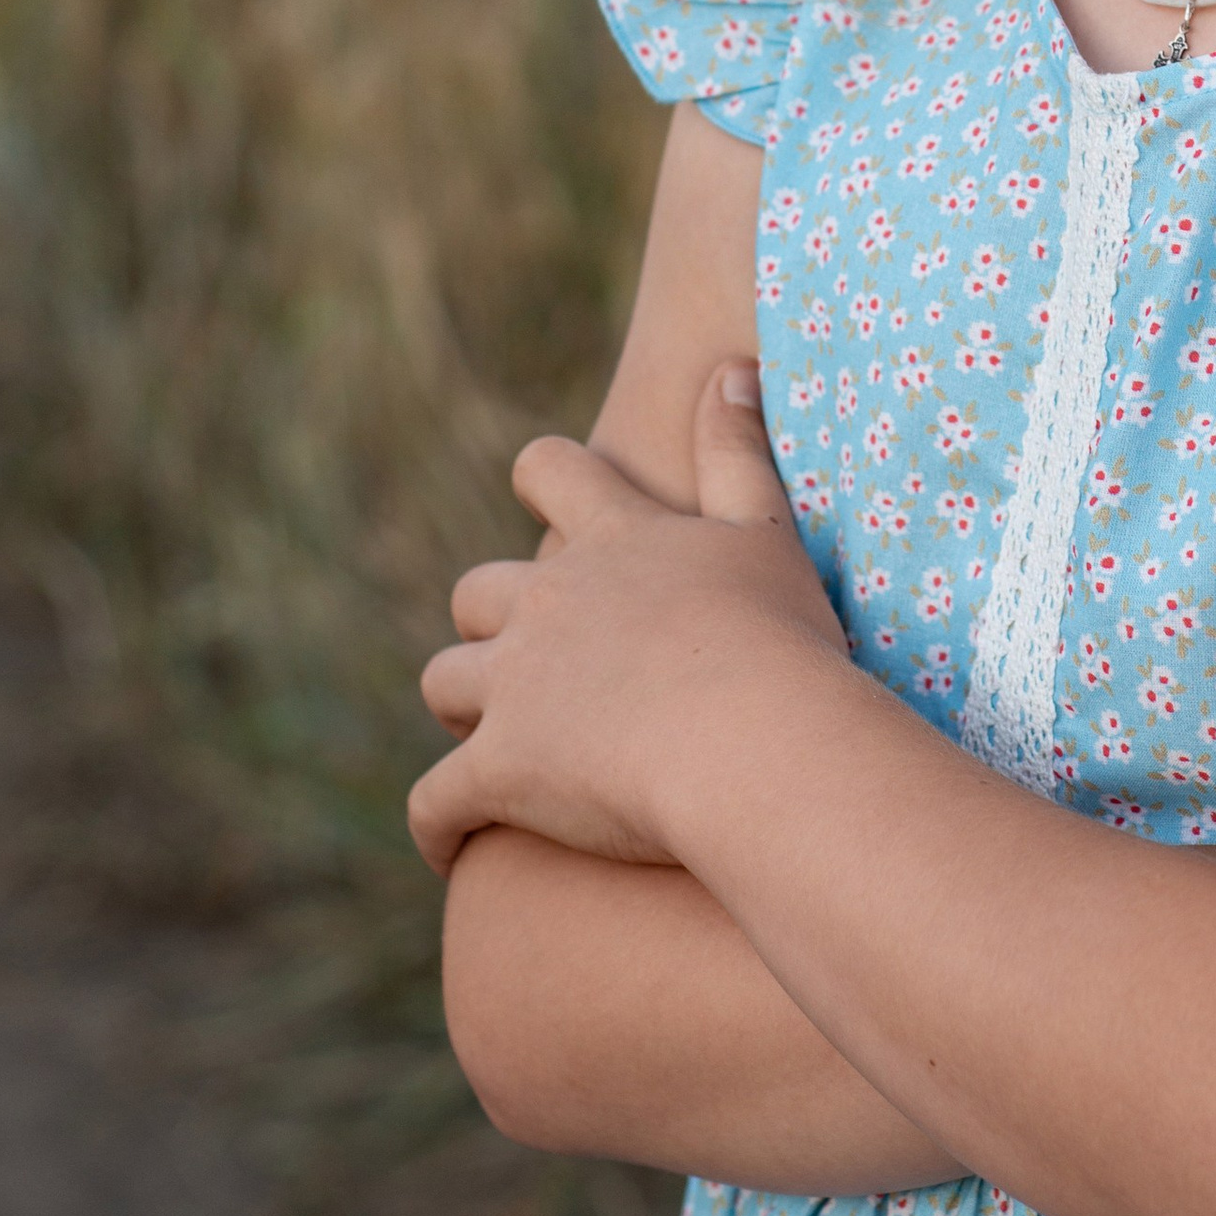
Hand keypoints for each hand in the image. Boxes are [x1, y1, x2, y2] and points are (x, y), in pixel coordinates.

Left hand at [407, 366, 841, 878]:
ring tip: (487, 744)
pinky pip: (434, 803)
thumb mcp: (767, 533)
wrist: (752, 740)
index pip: (551, 473)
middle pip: (476, 593)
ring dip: (461, 710)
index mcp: (614, 542)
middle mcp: (548, 604)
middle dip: (489, 621)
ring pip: (443, 684)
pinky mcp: (498, 772)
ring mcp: (515, 688)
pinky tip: (447, 848)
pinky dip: (435, 826)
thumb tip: (729, 368)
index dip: (544, 480)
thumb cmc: (780, 639)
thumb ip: (740, 450)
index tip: (548, 497)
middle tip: (528, 658)